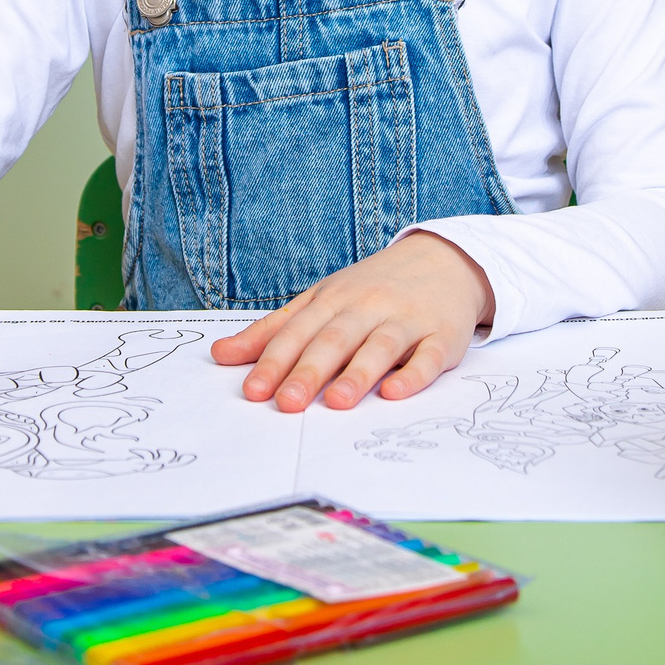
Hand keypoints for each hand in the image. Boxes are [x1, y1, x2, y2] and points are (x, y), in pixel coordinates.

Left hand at [209, 231, 492, 412]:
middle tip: (287, 404)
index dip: (274, 361)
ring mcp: (406, 320)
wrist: (445, 260)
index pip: (298, 333)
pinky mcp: (441, 336)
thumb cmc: (371, 289)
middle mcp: (367, 307)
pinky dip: (413, 375)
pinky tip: (395, 393)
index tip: (254, 391)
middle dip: (309, 372)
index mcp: (333, 300)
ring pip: (379, 347)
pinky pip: (427, 357)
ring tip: (336, 403)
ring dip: (358, 374)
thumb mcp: (320, 301)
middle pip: (334, 340)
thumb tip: (220, 354)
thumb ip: (273, 331)